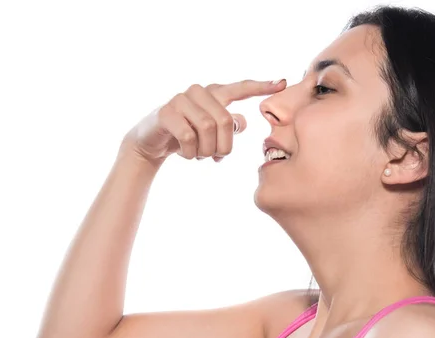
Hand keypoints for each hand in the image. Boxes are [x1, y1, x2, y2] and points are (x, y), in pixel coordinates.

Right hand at [120, 79, 285, 164]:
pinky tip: (186, 154)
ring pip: (207, 129)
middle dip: (223, 146)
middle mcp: (198, 92)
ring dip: (206, 151)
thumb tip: (241, 122)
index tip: (283, 83)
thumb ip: (228, 125)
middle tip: (216, 158)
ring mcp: (180, 99)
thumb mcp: (211, 132)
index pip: (240, 88)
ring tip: (199, 155)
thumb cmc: (187, 135)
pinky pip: (188, 137)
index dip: (261, 87)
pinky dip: (190, 153)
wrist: (152, 141)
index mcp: (213, 94)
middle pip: (224, 121)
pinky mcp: (166, 112)